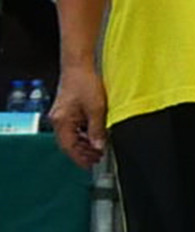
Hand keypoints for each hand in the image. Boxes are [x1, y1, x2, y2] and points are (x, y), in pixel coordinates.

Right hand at [46, 54, 102, 170]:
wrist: (79, 66)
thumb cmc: (85, 83)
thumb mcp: (97, 109)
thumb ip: (97, 130)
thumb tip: (99, 146)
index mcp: (62, 122)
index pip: (69, 147)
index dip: (80, 158)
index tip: (90, 164)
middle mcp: (58, 120)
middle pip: (69, 144)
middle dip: (83, 153)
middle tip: (97, 158)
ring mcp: (62, 116)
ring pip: (71, 137)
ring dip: (84, 144)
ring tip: (98, 150)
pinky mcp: (67, 112)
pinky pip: (73, 129)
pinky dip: (83, 135)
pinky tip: (94, 136)